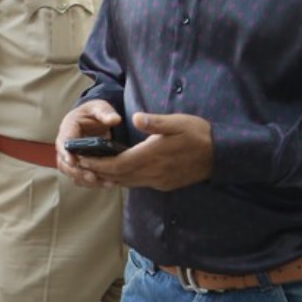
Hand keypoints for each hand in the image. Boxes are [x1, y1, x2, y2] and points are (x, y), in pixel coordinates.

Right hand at [56, 100, 124, 186]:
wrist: (94, 119)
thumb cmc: (95, 112)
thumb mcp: (101, 107)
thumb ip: (106, 113)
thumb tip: (115, 119)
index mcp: (68, 127)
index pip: (63, 142)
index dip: (66, 153)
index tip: (73, 161)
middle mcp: (65, 144)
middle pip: (64, 162)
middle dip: (77, 172)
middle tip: (92, 178)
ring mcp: (70, 156)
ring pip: (71, 172)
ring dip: (85, 180)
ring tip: (104, 183)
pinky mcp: (78, 165)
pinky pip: (80, 177)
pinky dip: (91, 183)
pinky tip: (106, 184)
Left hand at [58, 108, 212, 190]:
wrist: (221, 155)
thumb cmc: (198, 134)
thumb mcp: (178, 122)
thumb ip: (155, 122)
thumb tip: (135, 118)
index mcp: (152, 156)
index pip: (117, 164)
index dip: (98, 164)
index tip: (82, 160)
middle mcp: (152, 173)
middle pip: (118, 177)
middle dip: (98, 172)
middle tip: (80, 166)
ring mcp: (158, 181)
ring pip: (127, 183)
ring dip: (110, 178)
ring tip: (94, 171)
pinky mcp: (164, 184)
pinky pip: (138, 184)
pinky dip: (124, 180)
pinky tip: (119, 173)